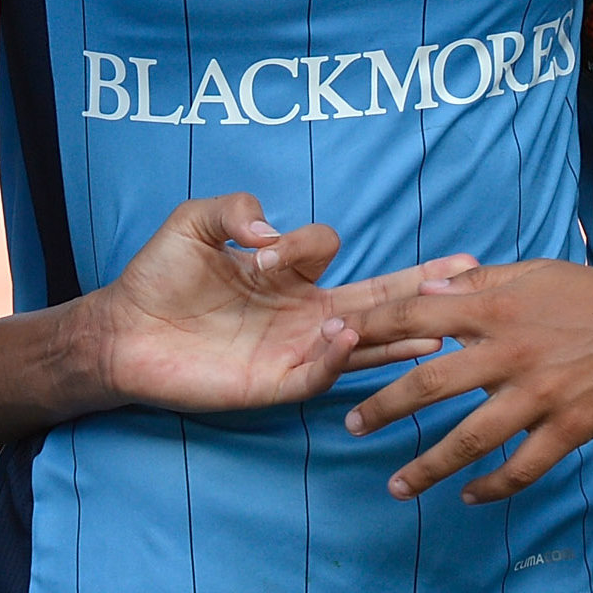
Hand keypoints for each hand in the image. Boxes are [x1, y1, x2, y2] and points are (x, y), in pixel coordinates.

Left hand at [81, 194, 474, 414]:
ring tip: (439, 325)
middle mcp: (301, 312)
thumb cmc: (158, 276)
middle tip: (471, 273)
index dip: (306, 244)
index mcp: (286, 273)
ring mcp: (293, 350)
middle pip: (375, 299)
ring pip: (364, 344)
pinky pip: (320, 377)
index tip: (264, 249)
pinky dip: (338, 361)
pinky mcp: (275, 384)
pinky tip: (348, 339)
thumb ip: (233, 208)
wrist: (121, 333)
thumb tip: (270, 228)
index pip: (328, 249)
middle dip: (422, 287)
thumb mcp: (193, 223)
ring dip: (399, 334)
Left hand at [336, 260, 592, 503]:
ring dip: (428, 466)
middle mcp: (511, 352)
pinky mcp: (569, 428)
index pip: (418, 315)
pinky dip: (493, 487)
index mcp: (497, 308)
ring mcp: (540, 394)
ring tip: (396, 487)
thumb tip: (429, 287)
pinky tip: (470, 496)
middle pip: (431, 384)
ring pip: (471, 438)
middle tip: (352, 426)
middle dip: (384, 408)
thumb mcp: (535, 273)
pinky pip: (522, 467)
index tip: (335, 341)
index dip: (372, 329)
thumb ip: (480, 282)